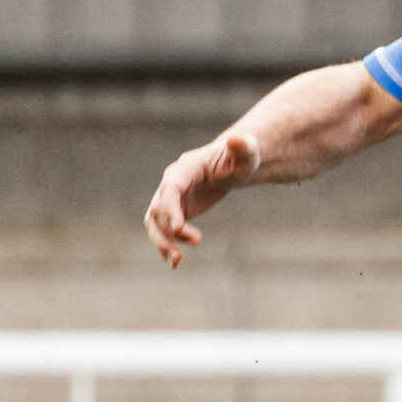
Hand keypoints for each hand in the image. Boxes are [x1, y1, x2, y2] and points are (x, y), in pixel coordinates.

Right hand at [142, 131, 261, 267]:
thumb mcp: (247, 154)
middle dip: (169, 228)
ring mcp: (170, 197)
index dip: (171, 207)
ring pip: (155, 221)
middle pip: (159, 206)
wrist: (232, 166)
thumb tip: (237, 139)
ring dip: (162, 241)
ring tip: (176, 262)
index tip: (178, 228)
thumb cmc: (240, 159)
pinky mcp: (174, 211)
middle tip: (194, 242)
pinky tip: (175, 262)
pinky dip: (165, 244)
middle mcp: (172, 182)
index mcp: (186, 168)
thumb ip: (244, 147)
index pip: (172, 187)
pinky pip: (162, 229)